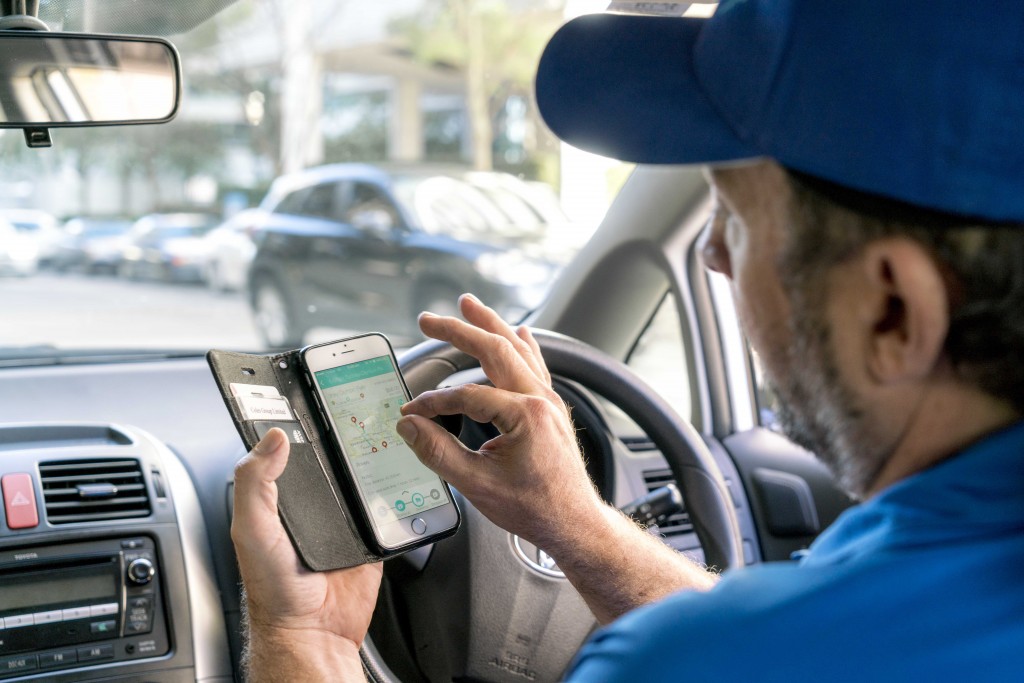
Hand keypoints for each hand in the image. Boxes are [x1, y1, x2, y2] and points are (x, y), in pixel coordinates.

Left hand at [231, 428, 382, 679]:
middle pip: (331, 456)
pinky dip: (396, 491)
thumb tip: (273, 438)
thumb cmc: (274, 589)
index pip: (287, 448)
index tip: (308, 394)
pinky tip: (400, 474)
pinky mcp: (371, 532)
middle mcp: (311, 503)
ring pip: (361, 475)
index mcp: (279, 496)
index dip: (295, 421)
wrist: (314, 631)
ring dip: (372, 460)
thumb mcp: (252, 530)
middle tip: (356, 412)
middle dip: (343, 436)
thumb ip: (254, 483)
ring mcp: (343, 516)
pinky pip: (388, 504)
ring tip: (385, 436)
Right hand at [396, 294, 604, 553]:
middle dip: (460, 330)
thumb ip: (437, 452)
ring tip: (469, 305)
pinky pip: (536, 364)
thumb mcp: (476, 485)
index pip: (467, 396)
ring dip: (491, 325)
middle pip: (495, 349)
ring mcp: (549, 401)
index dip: (434, 403)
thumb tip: (409, 427)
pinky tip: (518, 332)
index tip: (412, 414)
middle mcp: (540, 399)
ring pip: (517, 350)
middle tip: (430, 319)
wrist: (573, 523)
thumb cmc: (534, 508)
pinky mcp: (552, 408)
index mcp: (525, 414)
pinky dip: (522, 345)